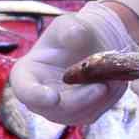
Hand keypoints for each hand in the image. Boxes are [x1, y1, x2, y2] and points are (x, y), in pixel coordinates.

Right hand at [9, 5, 135, 125]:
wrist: (94, 44)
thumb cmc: (74, 32)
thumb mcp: (69, 24)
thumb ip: (69, 28)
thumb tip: (75, 36)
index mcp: (27, 74)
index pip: (24, 89)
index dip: (35, 95)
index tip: (52, 97)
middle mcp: (40, 98)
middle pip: (54, 109)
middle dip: (78, 100)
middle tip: (101, 87)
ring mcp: (60, 110)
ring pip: (76, 114)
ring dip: (96, 100)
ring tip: (112, 80)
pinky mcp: (81, 114)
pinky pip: (93, 113)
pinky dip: (106, 100)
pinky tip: (114, 82)